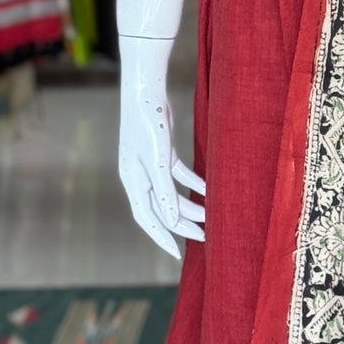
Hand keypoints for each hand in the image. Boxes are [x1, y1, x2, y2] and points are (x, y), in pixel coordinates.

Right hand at [117, 35, 206, 258]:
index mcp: (133, 180)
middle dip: (181, 224)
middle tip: (203, 238)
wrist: (146, 89)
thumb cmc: (148, 124)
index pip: (148, 217)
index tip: (177, 254)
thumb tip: (169, 220)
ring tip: (211, 216)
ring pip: (171, 192)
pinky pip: (178, 174)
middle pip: (161, 208)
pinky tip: (207, 190)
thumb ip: (164, 191)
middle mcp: (140, 175)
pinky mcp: (164, 150)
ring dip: (190, 204)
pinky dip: (193, 183)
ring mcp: (151, 163)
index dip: (162, 237)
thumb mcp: (158, 160)